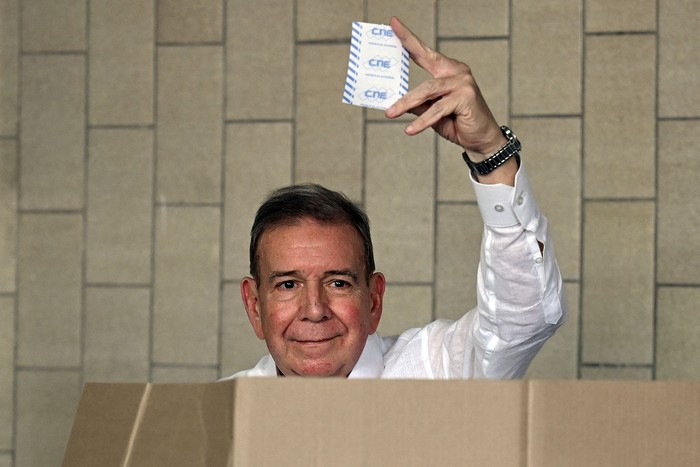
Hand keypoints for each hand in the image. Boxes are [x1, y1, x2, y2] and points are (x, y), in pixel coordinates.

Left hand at [385, 17, 506, 162]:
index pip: (424, 52)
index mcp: (448, 69)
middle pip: (424, 67)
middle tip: (384, 81)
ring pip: (428, 89)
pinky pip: (438, 109)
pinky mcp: (466, 97)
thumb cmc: (457, 122)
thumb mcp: (431, 112)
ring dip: (407, 102)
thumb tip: (394, 102)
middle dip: (401, 74)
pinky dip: (423, 121)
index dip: (408, 39)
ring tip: (391, 113)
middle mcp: (457, 71)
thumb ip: (417, 103)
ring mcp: (463, 82)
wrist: (481, 139)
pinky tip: (410, 129)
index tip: (393, 24)